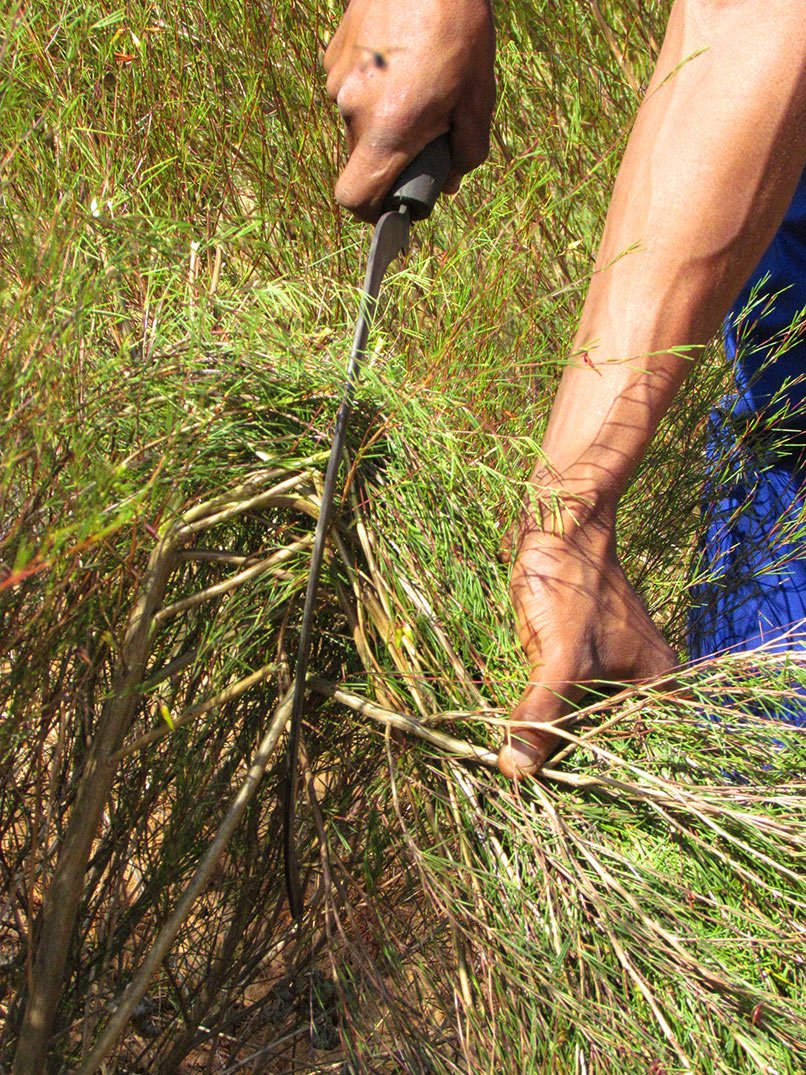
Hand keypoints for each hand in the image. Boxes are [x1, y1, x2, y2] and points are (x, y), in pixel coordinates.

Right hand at [324, 0, 494, 220]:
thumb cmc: (458, 31)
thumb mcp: (477, 101)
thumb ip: (465, 153)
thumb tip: (450, 181)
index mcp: (386, 131)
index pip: (355, 198)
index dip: (371, 212)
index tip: (392, 205)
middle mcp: (352, 109)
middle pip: (361, 159)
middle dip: (390, 157)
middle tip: (426, 132)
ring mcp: (337, 80)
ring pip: (358, 121)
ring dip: (384, 118)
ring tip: (418, 82)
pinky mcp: (334, 53)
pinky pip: (353, 88)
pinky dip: (375, 88)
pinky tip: (401, 59)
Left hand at [498, 503, 677, 778]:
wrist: (556, 518)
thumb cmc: (570, 584)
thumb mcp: (560, 657)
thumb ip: (543, 716)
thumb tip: (516, 771)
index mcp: (655, 685)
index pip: (634, 751)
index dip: (595, 774)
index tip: (556, 802)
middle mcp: (636, 677)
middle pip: (599, 735)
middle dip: (562, 755)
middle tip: (521, 781)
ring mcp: (605, 661)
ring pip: (574, 713)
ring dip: (545, 732)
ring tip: (509, 762)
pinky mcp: (574, 647)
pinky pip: (556, 690)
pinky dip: (534, 705)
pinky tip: (507, 724)